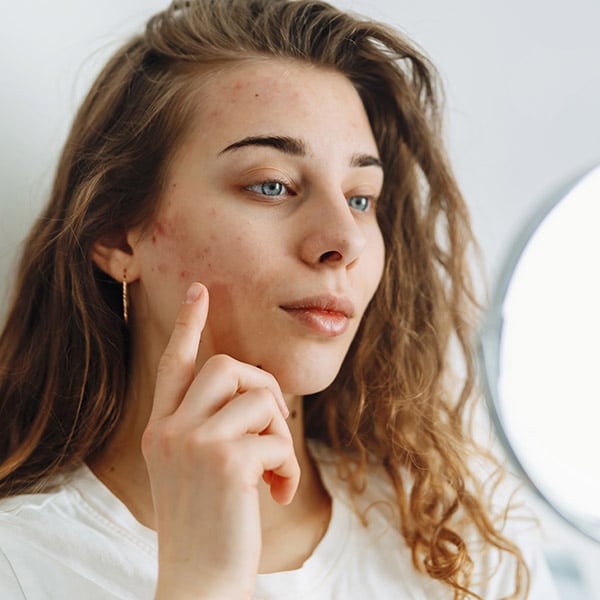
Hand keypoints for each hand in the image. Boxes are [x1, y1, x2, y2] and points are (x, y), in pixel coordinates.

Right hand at [141, 282, 299, 598]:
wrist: (199, 580)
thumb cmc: (208, 524)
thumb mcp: (196, 469)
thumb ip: (212, 426)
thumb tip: (258, 392)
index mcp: (161, 428)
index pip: (174, 363)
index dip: (189, 324)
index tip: (200, 292)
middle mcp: (170, 429)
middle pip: (227, 365)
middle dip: (262, 387)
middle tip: (273, 426)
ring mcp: (193, 443)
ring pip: (258, 397)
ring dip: (280, 432)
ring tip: (276, 470)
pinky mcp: (225, 462)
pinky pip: (277, 438)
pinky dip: (288, 465)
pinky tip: (278, 493)